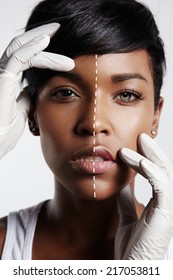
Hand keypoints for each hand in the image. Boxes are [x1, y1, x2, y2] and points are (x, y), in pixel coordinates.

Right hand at [0, 22, 74, 158]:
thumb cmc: (5, 129)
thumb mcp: (24, 109)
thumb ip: (28, 97)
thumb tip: (35, 91)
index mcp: (10, 79)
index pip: (27, 56)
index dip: (42, 48)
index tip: (60, 45)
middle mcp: (5, 73)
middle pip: (23, 45)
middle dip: (41, 34)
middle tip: (59, 27)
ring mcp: (2, 74)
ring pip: (21, 47)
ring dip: (41, 38)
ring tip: (58, 32)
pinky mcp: (3, 78)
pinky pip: (18, 58)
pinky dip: (33, 48)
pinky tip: (45, 42)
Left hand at [115, 133, 172, 258]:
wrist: (133, 269)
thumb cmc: (131, 247)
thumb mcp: (127, 216)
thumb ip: (126, 199)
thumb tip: (121, 182)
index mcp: (158, 203)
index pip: (155, 174)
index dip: (146, 157)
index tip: (133, 145)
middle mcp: (165, 202)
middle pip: (162, 169)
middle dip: (152, 150)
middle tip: (140, 135)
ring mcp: (167, 207)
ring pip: (164, 172)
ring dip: (149, 155)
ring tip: (136, 142)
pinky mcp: (165, 213)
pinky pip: (161, 185)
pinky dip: (150, 170)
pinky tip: (136, 160)